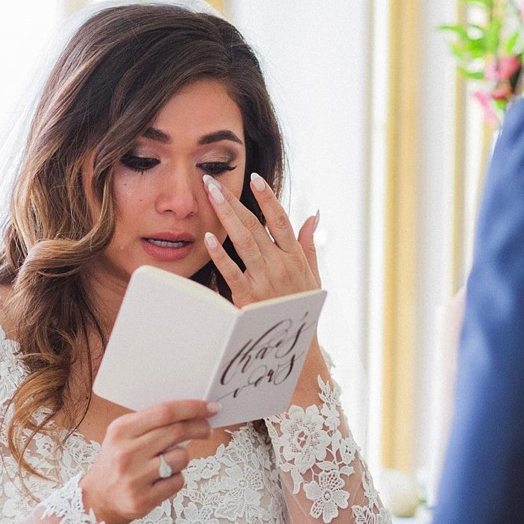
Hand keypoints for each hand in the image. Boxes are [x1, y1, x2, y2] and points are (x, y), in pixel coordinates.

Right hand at [78, 399, 216, 523]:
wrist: (97, 500)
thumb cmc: (116, 464)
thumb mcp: (124, 436)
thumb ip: (151, 425)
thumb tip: (191, 414)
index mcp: (121, 430)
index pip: (164, 412)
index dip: (192, 408)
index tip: (210, 408)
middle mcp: (126, 452)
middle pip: (176, 432)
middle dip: (199, 428)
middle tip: (207, 429)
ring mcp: (134, 477)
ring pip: (181, 458)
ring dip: (182, 459)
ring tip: (166, 464)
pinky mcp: (143, 499)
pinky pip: (178, 481)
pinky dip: (176, 479)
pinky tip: (160, 481)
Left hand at [202, 172, 320, 307]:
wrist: (296, 344)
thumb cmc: (302, 307)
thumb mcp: (313, 274)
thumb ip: (309, 243)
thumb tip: (314, 215)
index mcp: (295, 257)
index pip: (281, 221)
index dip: (268, 199)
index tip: (255, 179)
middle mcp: (280, 265)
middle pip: (256, 225)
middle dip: (234, 200)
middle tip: (213, 181)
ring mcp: (264, 280)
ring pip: (243, 241)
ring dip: (226, 216)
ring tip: (211, 195)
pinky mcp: (248, 297)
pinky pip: (232, 272)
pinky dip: (220, 254)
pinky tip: (209, 236)